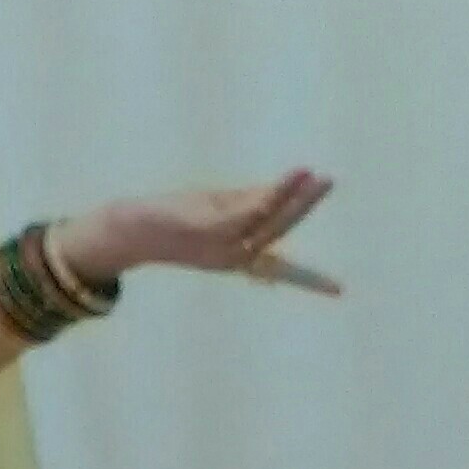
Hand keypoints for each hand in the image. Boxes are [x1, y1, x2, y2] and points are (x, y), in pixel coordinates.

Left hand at [57, 172, 341, 296]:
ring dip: (294, 197)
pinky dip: (274, 193)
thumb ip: (249, 201)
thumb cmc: (169, 218)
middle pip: (279, 230)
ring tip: (316, 176)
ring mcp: (223, 244)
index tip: (340, 291)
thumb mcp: (214, 209)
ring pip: (268, 219)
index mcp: (236, 257)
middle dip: (305, 206)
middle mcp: (233, 255)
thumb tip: (284, 188)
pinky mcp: (211, 229)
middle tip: (329, 181)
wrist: (127, 229)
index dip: (309, 279)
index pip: (280, 269)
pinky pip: (251, 211)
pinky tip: (291, 177)